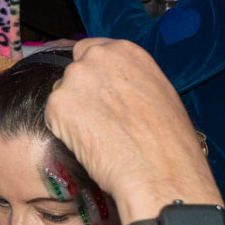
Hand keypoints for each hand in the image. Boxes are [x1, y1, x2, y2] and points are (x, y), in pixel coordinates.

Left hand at [46, 39, 221, 224]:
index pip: (92, 50)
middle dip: (81, 93)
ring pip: (63, 94)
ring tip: (100, 137)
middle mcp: (96, 57)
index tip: (97, 90)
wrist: (162, 174)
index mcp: (125, 51)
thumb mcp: (160, 94)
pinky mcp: (57, 105)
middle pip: (74, 71)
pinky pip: (53, 118)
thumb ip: (131, 80)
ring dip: (73, 113)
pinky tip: (89, 146)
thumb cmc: (171, 143)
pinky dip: (65, 132)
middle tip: (98, 120)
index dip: (93, 74)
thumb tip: (118, 87)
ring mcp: (74, 79)